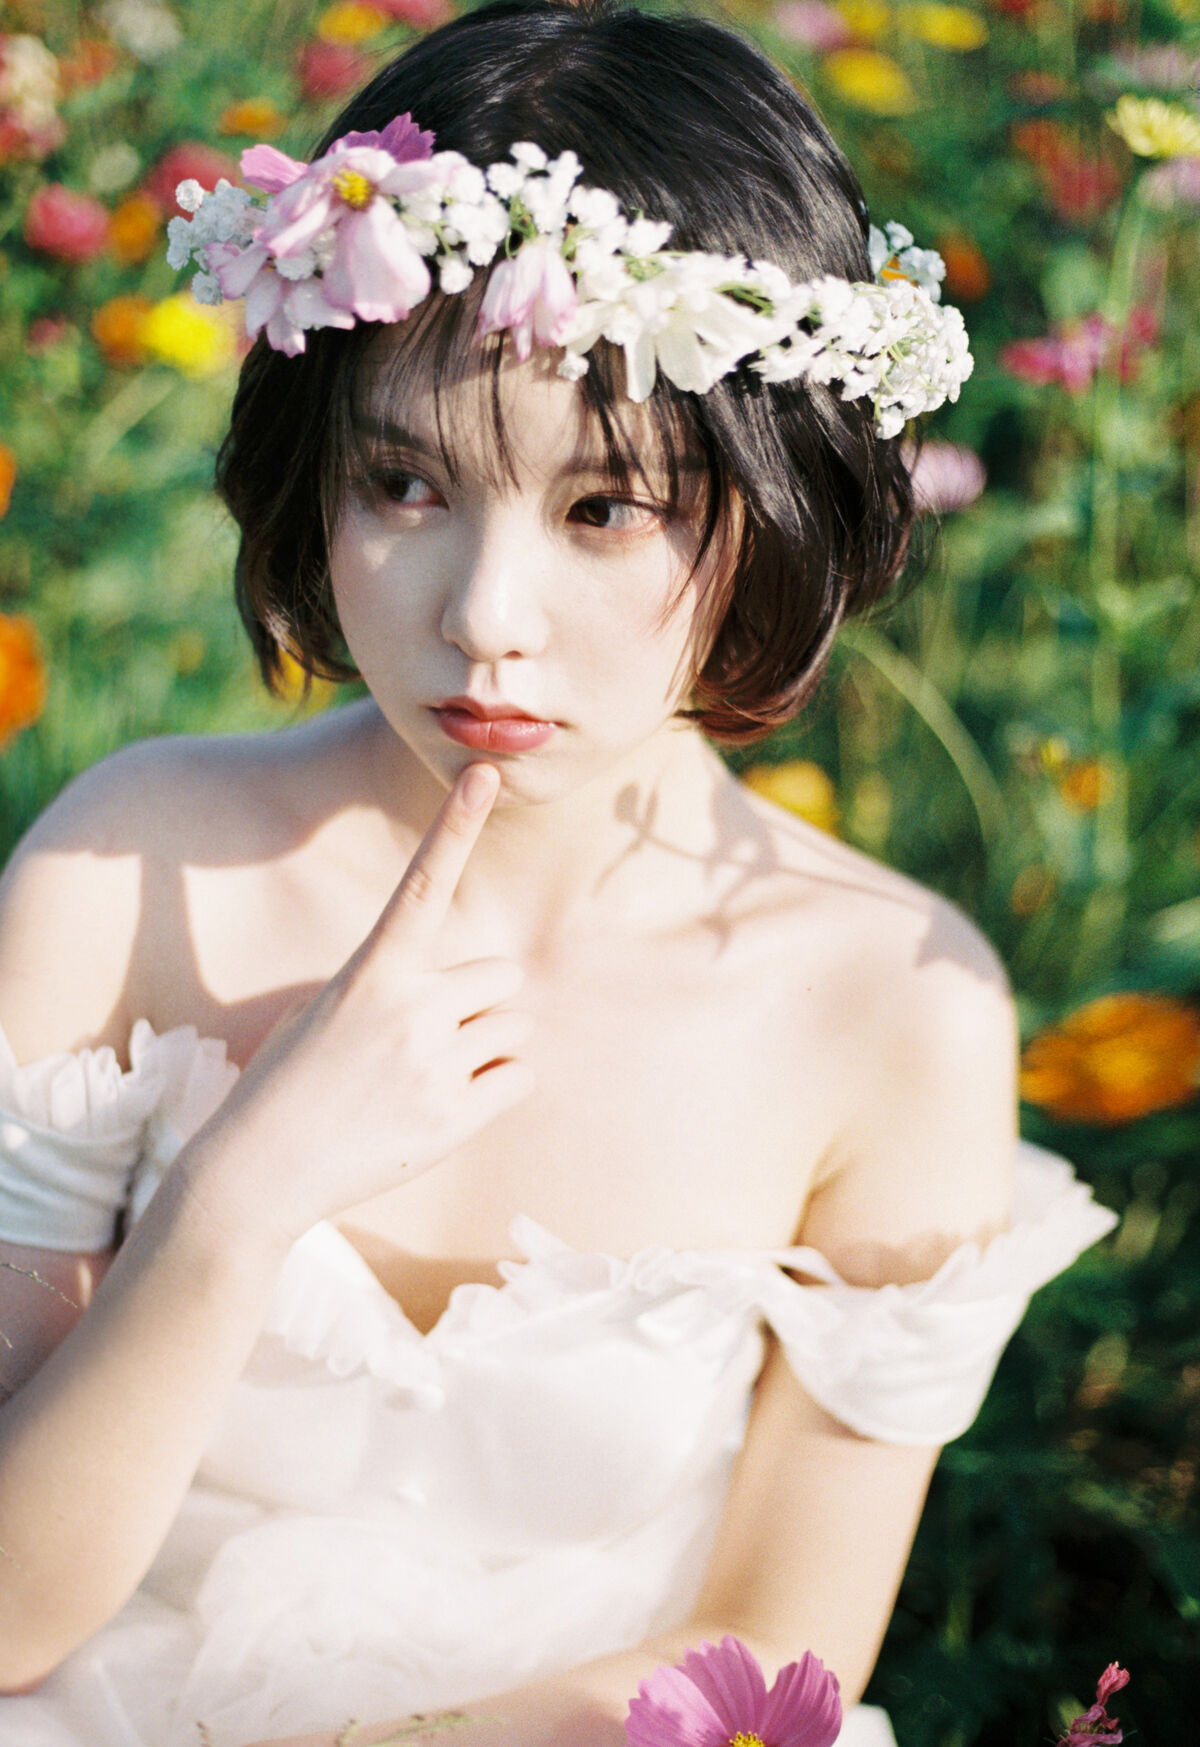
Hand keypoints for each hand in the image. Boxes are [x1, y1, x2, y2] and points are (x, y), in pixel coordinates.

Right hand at [178, 762, 534, 1251]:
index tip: (484, 771)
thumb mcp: (326, 1011)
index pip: (422, 882)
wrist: (259, 1171)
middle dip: (480, 1002)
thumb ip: (396, 985)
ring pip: (515, 1028)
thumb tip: (475, 990)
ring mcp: (435, 1062)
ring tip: (426, 1078)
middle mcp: (410, 1007)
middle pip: (501, 975)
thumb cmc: (290, 1083)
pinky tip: (445, 1107)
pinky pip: (520, 1078)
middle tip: (428, 1039)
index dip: (455, 822)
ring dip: (488, 1047)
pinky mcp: (456, 1117)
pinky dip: (497, 1089)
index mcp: (371, 970)